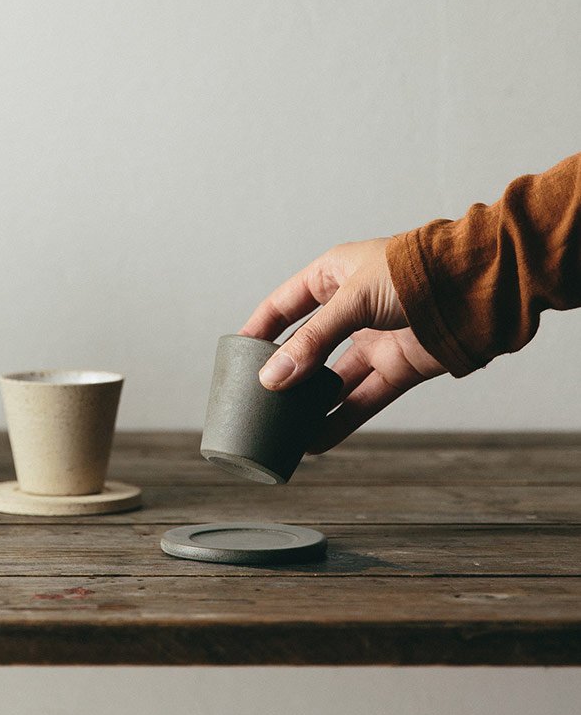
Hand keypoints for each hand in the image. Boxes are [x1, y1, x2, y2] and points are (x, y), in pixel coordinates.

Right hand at [240, 238, 445, 451]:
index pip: (283, 306)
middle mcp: (351, 309)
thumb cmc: (415, 273)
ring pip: (332, 378)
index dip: (259, 330)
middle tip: (256, 399)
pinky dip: (339, 420)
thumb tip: (272, 379)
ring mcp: (374, 339)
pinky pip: (361, 399)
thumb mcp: (352, 301)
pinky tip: (315, 441)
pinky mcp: (397, 368)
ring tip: (282, 428)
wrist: (480, 288)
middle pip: (306, 347)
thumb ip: (312, 341)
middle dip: (284, 373)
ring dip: (310, 403)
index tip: (234, 356)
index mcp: (333, 277)